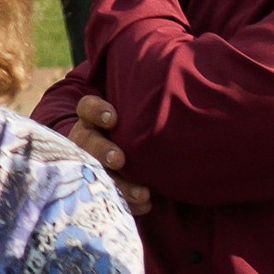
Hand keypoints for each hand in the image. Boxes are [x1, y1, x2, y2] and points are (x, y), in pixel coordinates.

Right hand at [67, 89, 152, 224]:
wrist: (133, 152)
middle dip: (102, 151)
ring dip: (118, 184)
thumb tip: (186, 69)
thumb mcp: (136, 108)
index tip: (113, 118)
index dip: (96, 111)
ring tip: (143, 194)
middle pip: (86, 142)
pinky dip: (128, 202)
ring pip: (94, 174)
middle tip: (119, 160)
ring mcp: (91, 164)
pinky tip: (147, 204)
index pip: (87, 108)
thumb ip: (149, 100)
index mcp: (93, 117)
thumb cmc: (137, 123)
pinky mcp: (102, 185)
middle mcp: (87, 139)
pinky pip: (108, 195)